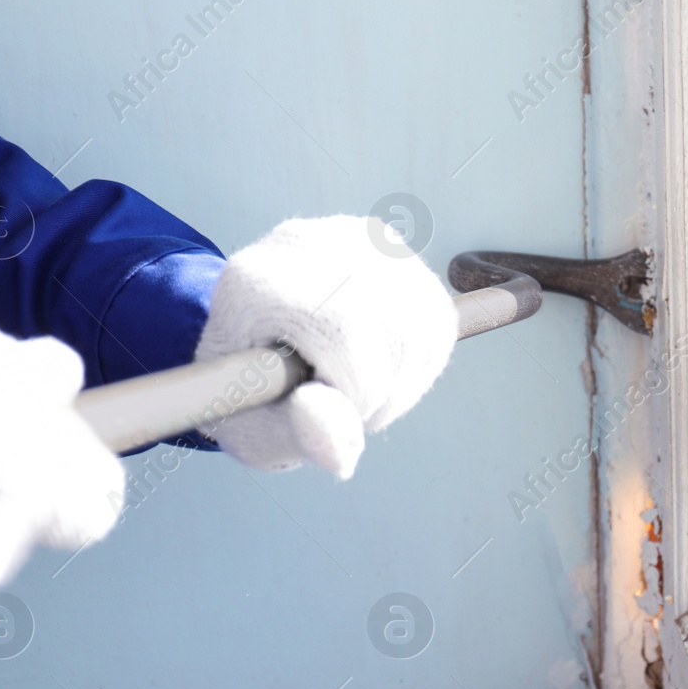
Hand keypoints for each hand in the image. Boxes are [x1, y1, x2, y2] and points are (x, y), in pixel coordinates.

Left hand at [193, 216, 456, 476]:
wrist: (251, 342)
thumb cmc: (253, 394)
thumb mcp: (263, 429)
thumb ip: (303, 436)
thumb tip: (341, 453)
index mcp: (254, 284)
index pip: (345, 332)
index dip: (357, 388)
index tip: (331, 409)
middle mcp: (301, 243)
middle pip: (391, 324)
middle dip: (383, 387)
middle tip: (350, 407)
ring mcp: (346, 235)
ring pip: (423, 321)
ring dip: (405, 377)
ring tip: (361, 389)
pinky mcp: (384, 243)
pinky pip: (436, 316)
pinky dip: (422, 359)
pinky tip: (383, 368)